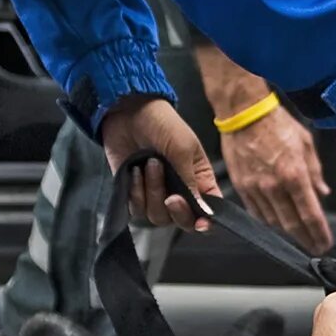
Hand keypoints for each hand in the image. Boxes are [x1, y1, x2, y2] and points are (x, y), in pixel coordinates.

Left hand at [98, 94, 221, 229]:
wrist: (128, 112)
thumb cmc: (162, 124)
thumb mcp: (183, 149)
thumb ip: (192, 183)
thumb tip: (205, 211)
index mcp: (199, 180)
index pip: (207, 210)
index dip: (205, 222)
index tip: (200, 224)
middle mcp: (179, 191)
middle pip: (181, 220)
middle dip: (177, 211)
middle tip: (172, 196)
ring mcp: (155, 193)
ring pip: (157, 216)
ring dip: (153, 192)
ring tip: (149, 165)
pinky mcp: (134, 193)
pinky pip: (136, 209)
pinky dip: (135, 191)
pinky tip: (134, 171)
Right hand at [220, 102, 333, 254]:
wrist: (244, 112)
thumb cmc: (276, 123)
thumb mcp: (306, 143)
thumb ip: (316, 172)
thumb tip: (322, 192)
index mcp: (294, 174)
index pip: (310, 215)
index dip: (319, 233)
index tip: (325, 243)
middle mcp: (274, 186)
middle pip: (292, 225)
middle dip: (306, 239)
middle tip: (314, 246)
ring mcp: (255, 188)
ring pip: (273, 221)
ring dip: (287, 231)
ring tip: (298, 233)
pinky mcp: (241, 186)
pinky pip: (256, 212)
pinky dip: (268, 220)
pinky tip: (276, 220)